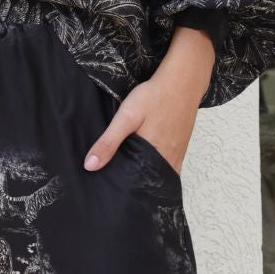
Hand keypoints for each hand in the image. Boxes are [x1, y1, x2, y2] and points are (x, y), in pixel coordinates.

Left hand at [82, 24, 215, 176]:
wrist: (184, 80)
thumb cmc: (155, 96)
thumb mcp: (127, 117)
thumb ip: (109, 142)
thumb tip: (90, 166)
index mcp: (154, 156)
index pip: (138, 184)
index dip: (126, 189)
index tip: (113, 193)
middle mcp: (169, 159)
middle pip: (149, 181)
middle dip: (136, 186)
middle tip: (119, 188)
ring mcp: (178, 153)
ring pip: (160, 174)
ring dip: (147, 177)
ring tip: (131, 179)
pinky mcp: (181, 146)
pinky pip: (170, 165)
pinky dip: (158, 169)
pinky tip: (147, 165)